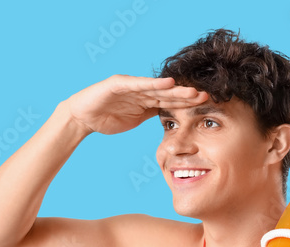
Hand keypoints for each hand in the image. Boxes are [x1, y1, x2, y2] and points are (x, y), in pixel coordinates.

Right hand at [63, 74, 207, 135]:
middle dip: (187, 96)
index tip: (206, 105)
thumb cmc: (107, 117)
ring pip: (157, 88)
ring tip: (193, 91)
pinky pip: (139, 84)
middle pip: (168, 93)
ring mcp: (131, 86)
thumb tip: (170, 119)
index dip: (187, 103)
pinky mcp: (119, 84)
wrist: (82, 116)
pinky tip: (168, 83)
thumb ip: (151, 114)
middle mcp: (141, 90)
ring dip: (176, 90)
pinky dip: (153, 83)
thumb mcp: (135, 119)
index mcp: (146, 100)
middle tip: (207, 96)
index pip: (171, 101)